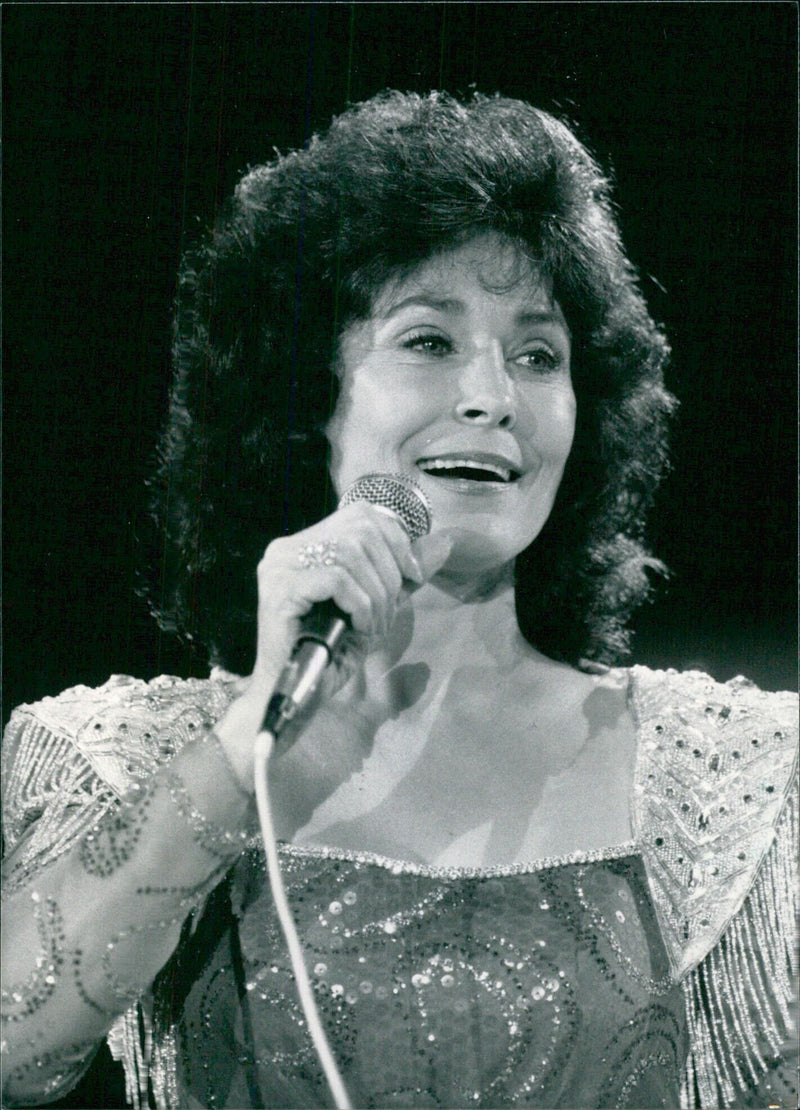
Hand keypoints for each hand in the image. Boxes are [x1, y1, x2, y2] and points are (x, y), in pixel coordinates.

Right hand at [214, 502, 452, 789]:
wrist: (291, 697)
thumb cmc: (328, 655)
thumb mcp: (373, 607)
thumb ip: (401, 575)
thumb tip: (443, 545)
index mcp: (303, 545)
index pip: (360, 515)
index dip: (396, 540)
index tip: (412, 576)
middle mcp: (286, 549)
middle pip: (359, 530)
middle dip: (389, 571)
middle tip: (389, 611)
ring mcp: (279, 566)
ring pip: (351, 553)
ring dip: (377, 593)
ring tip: (375, 626)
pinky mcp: (279, 589)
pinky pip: (338, 579)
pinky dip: (360, 604)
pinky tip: (359, 627)